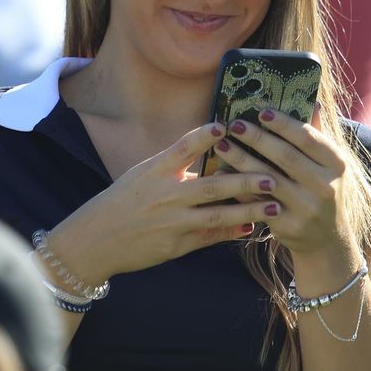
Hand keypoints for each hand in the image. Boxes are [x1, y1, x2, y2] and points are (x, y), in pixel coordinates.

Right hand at [47, 122, 280, 284]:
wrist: (96, 240)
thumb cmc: (123, 201)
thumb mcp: (143, 174)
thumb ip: (175, 163)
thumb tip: (211, 146)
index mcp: (154, 171)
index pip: (182, 148)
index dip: (204, 136)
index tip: (226, 125)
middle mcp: (165, 195)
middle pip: (211, 187)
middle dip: (244, 182)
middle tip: (272, 176)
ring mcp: (171, 222)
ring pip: (217, 216)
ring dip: (248, 211)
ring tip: (275, 206)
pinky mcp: (175, 245)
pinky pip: (209, 237)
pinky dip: (231, 232)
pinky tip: (250, 228)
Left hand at [207, 108, 351, 259]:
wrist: (327, 240)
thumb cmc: (324, 191)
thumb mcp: (329, 165)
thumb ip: (318, 134)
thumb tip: (313, 100)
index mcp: (337, 164)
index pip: (308, 138)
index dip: (283, 123)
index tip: (261, 110)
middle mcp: (325, 186)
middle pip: (285, 156)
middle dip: (257, 138)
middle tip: (234, 124)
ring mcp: (306, 208)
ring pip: (267, 179)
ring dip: (241, 160)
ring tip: (222, 144)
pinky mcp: (287, 225)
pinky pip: (257, 202)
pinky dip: (237, 186)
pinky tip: (221, 172)